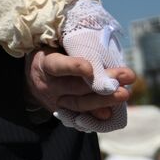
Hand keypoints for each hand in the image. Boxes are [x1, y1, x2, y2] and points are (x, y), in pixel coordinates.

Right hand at [55, 0, 131, 133]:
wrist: (32, 76)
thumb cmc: (52, 52)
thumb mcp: (56, 43)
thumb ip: (76, 45)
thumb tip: (103, 45)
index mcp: (44, 63)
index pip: (57, 66)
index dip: (72, 67)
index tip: (89, 67)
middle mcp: (47, 84)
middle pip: (74, 88)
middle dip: (102, 85)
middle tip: (126, 79)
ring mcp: (53, 100)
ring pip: (79, 104)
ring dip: (104, 100)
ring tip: (124, 93)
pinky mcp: (61, 112)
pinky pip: (80, 116)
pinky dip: (97, 115)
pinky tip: (111, 113)